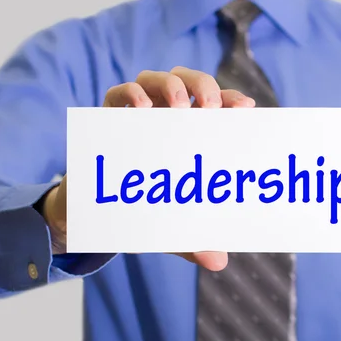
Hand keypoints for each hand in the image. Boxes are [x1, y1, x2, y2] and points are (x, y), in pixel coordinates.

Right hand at [44, 67, 254, 270]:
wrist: (95, 211)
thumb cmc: (143, 209)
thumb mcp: (171, 226)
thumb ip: (194, 240)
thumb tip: (219, 262)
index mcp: (189, 133)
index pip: (216, 106)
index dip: (231, 100)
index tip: (245, 108)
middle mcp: (165, 117)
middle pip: (189, 82)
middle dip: (204, 85)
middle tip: (211, 107)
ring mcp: (137, 113)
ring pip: (155, 78)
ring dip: (171, 84)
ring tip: (179, 107)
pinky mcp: (108, 118)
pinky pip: (116, 94)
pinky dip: (130, 94)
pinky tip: (142, 110)